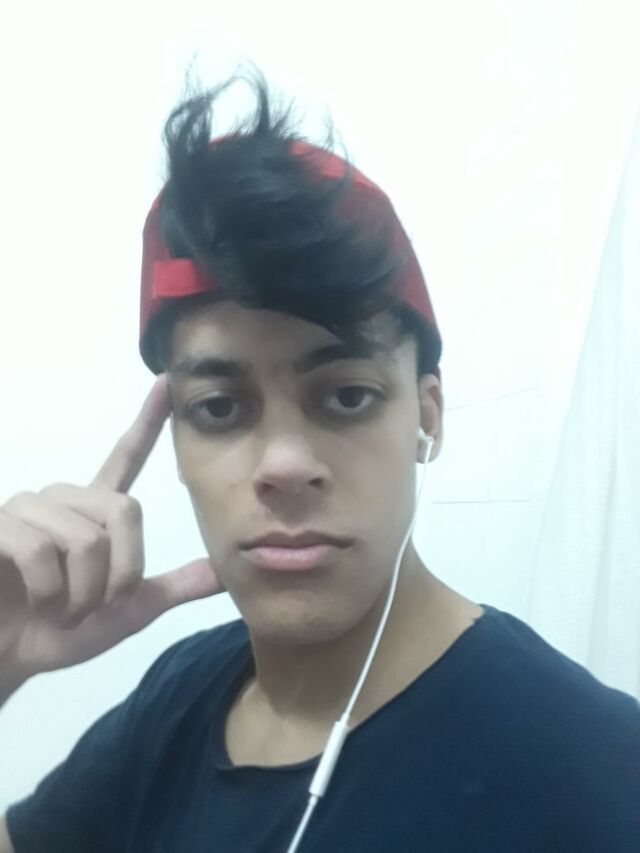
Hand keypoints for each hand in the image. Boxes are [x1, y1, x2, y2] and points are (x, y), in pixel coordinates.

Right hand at [0, 374, 224, 683]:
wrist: (9, 658)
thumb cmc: (58, 630)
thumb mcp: (126, 612)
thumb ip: (173, 587)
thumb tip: (225, 571)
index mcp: (94, 511)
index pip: (126, 458)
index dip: (148, 422)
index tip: (169, 383)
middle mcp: (63, 499)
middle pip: (124, 511)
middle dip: (118, 574)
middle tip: (92, 606)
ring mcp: (26, 508)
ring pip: (84, 539)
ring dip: (80, 593)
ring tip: (58, 608)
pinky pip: (39, 550)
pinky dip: (48, 593)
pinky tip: (35, 603)